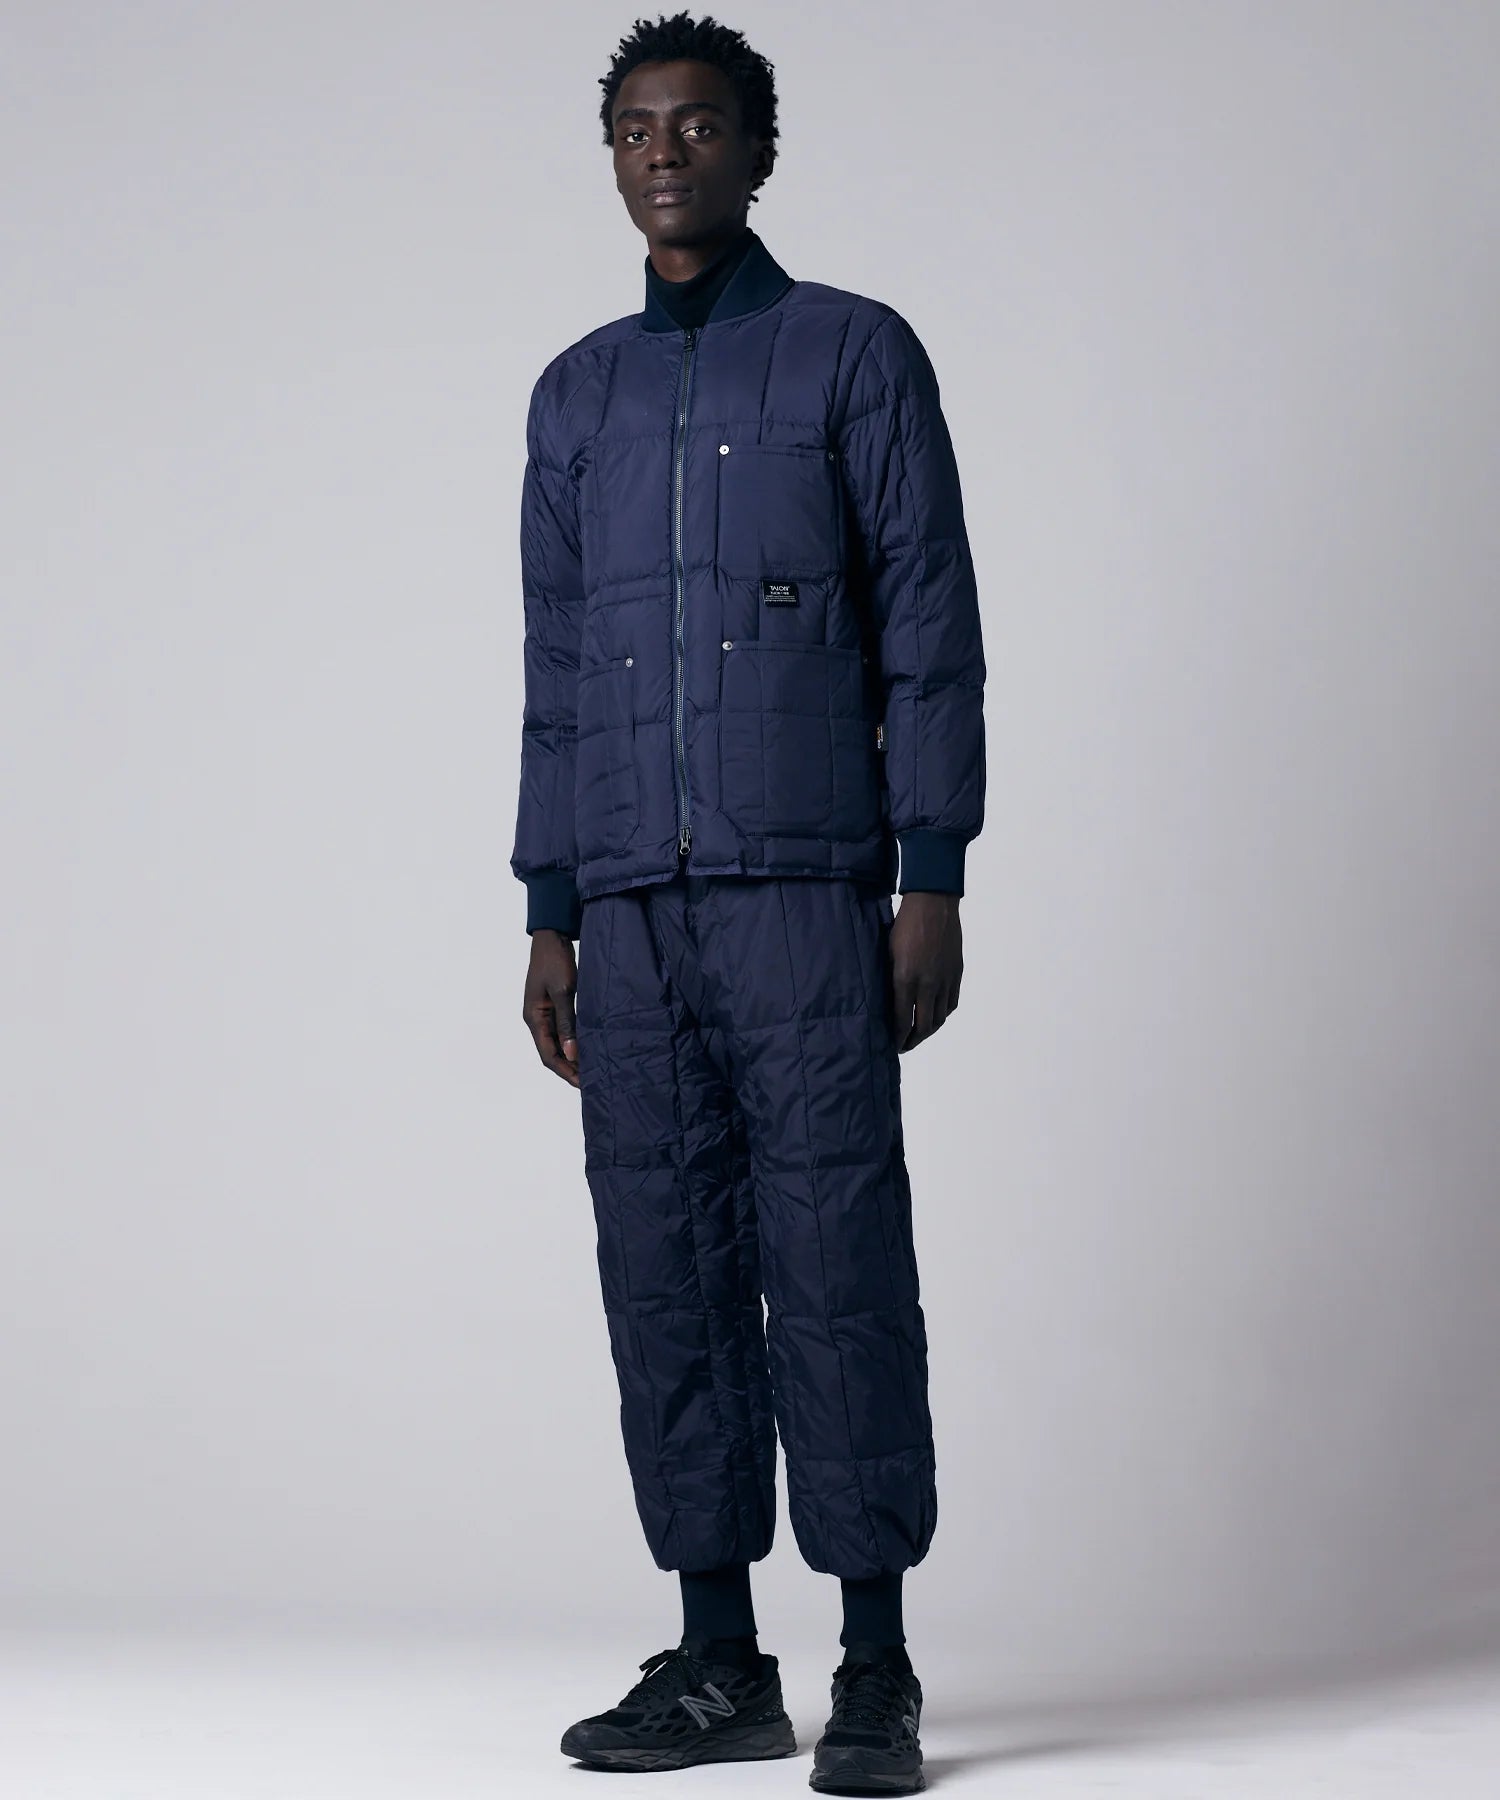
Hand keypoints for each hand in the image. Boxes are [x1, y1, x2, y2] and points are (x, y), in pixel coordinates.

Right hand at [523, 929, 579, 1085]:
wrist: (552, 936)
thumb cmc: (555, 961)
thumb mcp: (563, 991)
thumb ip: (567, 1023)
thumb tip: (571, 1053)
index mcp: (534, 1018)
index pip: (547, 1055)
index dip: (565, 1071)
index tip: (582, 1083)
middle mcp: (536, 1019)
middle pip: (552, 1053)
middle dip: (569, 1068)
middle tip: (592, 1081)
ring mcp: (544, 1013)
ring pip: (557, 1043)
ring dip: (572, 1057)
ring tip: (592, 1068)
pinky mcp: (554, 1006)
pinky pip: (563, 1031)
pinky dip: (574, 1041)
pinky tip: (588, 1046)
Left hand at [888, 892, 962, 1051]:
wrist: (933, 905)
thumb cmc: (904, 925)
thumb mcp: (888, 953)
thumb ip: (890, 980)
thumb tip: (887, 1003)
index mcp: (906, 979)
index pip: (902, 1020)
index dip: (898, 1037)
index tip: (893, 1045)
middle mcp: (927, 984)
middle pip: (923, 1026)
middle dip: (912, 1040)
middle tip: (904, 1045)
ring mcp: (945, 980)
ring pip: (940, 1018)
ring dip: (929, 1030)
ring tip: (919, 1034)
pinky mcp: (957, 974)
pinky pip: (951, 1003)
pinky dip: (943, 1014)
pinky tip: (935, 1015)